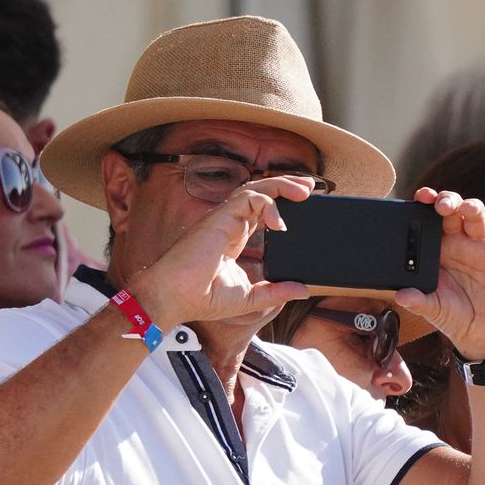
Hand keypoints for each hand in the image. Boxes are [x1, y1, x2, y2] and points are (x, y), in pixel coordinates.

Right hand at [129, 176, 312, 327]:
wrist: (174, 297)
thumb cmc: (200, 298)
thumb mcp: (249, 298)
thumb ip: (276, 292)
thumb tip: (303, 289)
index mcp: (232, 239)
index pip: (258, 212)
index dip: (280, 205)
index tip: (302, 206)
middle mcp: (228, 224)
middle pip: (260, 194)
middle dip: (286, 186)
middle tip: (310, 187)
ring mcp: (224, 218)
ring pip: (255, 188)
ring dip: (282, 186)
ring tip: (304, 191)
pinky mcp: (221, 216)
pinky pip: (250, 198)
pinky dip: (268, 204)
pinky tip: (279, 224)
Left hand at [395, 189, 484, 360]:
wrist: (481, 334)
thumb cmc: (454, 316)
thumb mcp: (433, 309)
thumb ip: (418, 301)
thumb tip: (401, 296)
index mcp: (438, 249)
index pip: (431, 220)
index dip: (427, 205)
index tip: (421, 197)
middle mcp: (460, 242)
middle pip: (454, 211)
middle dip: (448, 202)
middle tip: (441, 205)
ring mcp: (483, 247)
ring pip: (478, 218)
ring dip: (473, 208)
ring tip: (467, 208)